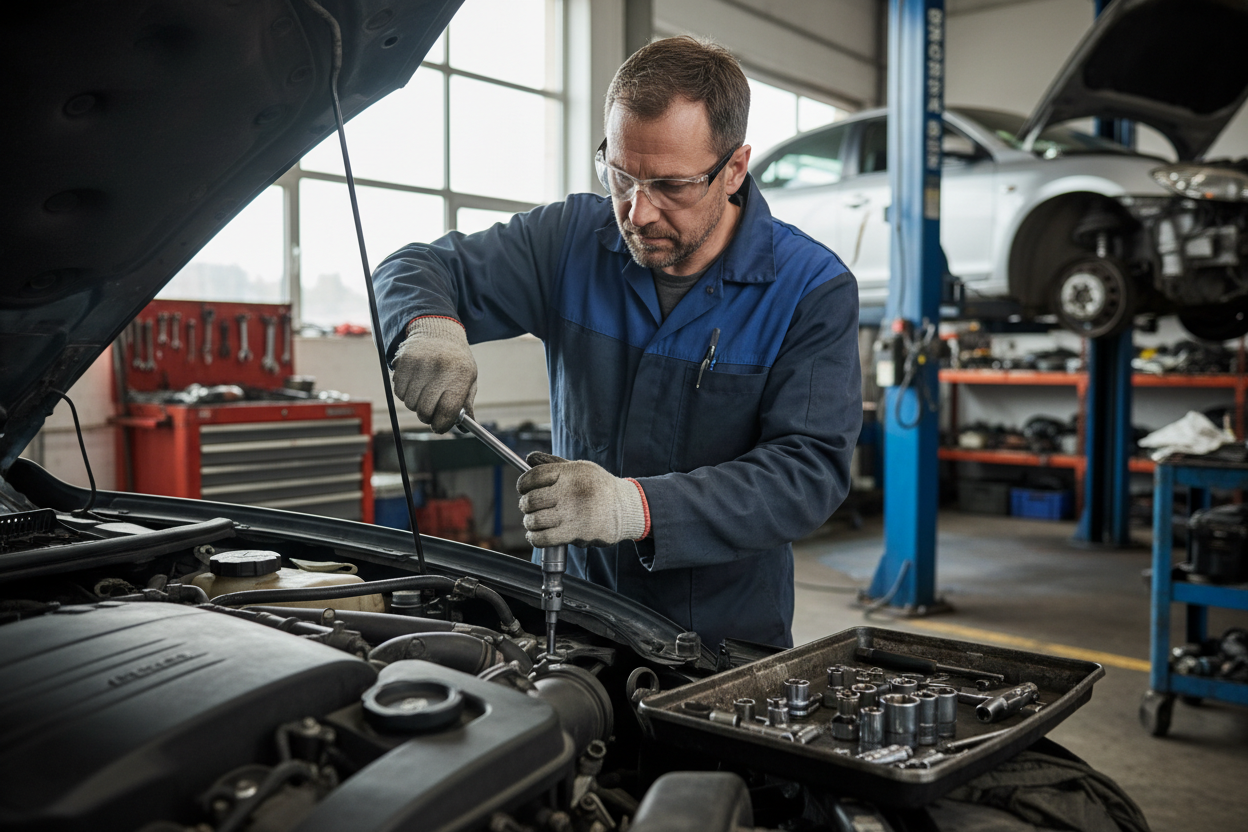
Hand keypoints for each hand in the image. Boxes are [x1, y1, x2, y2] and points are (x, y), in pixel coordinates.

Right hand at [391, 316, 477, 432]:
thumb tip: (464, 429)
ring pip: (410, 403)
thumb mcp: (469, 379)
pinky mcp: (403, 362)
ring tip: (424, 393)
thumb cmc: (455, 361)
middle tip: (431, 413)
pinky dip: (405, 394)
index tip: (440, 427)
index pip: (448, 410)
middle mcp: (439, 368)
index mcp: (461, 374)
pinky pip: (398, 392)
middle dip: (428, 417)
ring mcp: (419, 364)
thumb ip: (466, 404)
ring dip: (416, 405)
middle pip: (426, 410)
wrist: (437, 332)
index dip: (442, 425)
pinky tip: (414, 384)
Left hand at [517, 452, 647, 547]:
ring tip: (533, 521)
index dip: (523, 484)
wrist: (625, 509)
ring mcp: (573, 513)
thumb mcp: (581, 468)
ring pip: (535, 520)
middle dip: (525, 505)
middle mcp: (571, 491)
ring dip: (530, 522)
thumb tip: (529, 458)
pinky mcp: (576, 532)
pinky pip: (544, 538)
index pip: (534, 476)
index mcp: (571, 472)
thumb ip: (554, 463)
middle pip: (531, 499)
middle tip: (529, 507)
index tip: (523, 489)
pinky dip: (535, 538)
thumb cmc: (600, 487)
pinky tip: (536, 535)